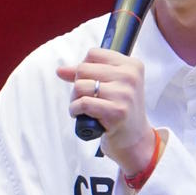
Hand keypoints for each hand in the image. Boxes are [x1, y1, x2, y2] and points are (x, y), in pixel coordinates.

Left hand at [57, 48, 155, 173]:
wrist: (135, 140)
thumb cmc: (121, 111)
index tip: (90, 82)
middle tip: (85, 98)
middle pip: (83, 69)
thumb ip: (87, 74)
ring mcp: (125, 94)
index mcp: (131, 66)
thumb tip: (60, 70)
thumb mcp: (110, 86)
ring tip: (84, 108)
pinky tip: (81, 116)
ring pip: (80, 86)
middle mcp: (130, 77)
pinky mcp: (117, 112)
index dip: (84, 68)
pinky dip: (75, 110)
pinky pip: (83, 103)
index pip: (93, 54)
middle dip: (77, 84)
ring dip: (75, 99)